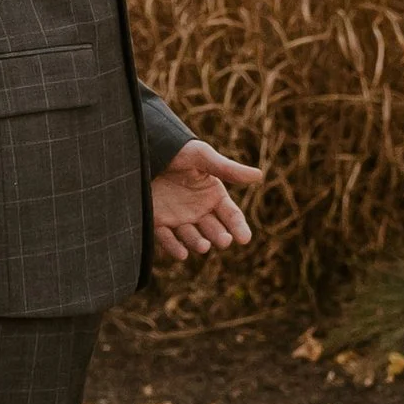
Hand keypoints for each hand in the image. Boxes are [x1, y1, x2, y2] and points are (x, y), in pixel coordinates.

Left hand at [150, 140, 262, 263]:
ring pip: (193, 237)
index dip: (239, 227)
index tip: (244, 238)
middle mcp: (199, 210)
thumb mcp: (202, 157)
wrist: (144, 149)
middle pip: (214, 229)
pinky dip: (174, 247)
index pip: (231, 215)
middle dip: (220, 236)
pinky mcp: (158, 222)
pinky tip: (182, 253)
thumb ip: (228, 169)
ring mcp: (179, 218)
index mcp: (213, 195)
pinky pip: (168, 239)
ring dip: (199, 243)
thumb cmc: (177, 150)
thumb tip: (259, 175)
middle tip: (223, 240)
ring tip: (204, 246)